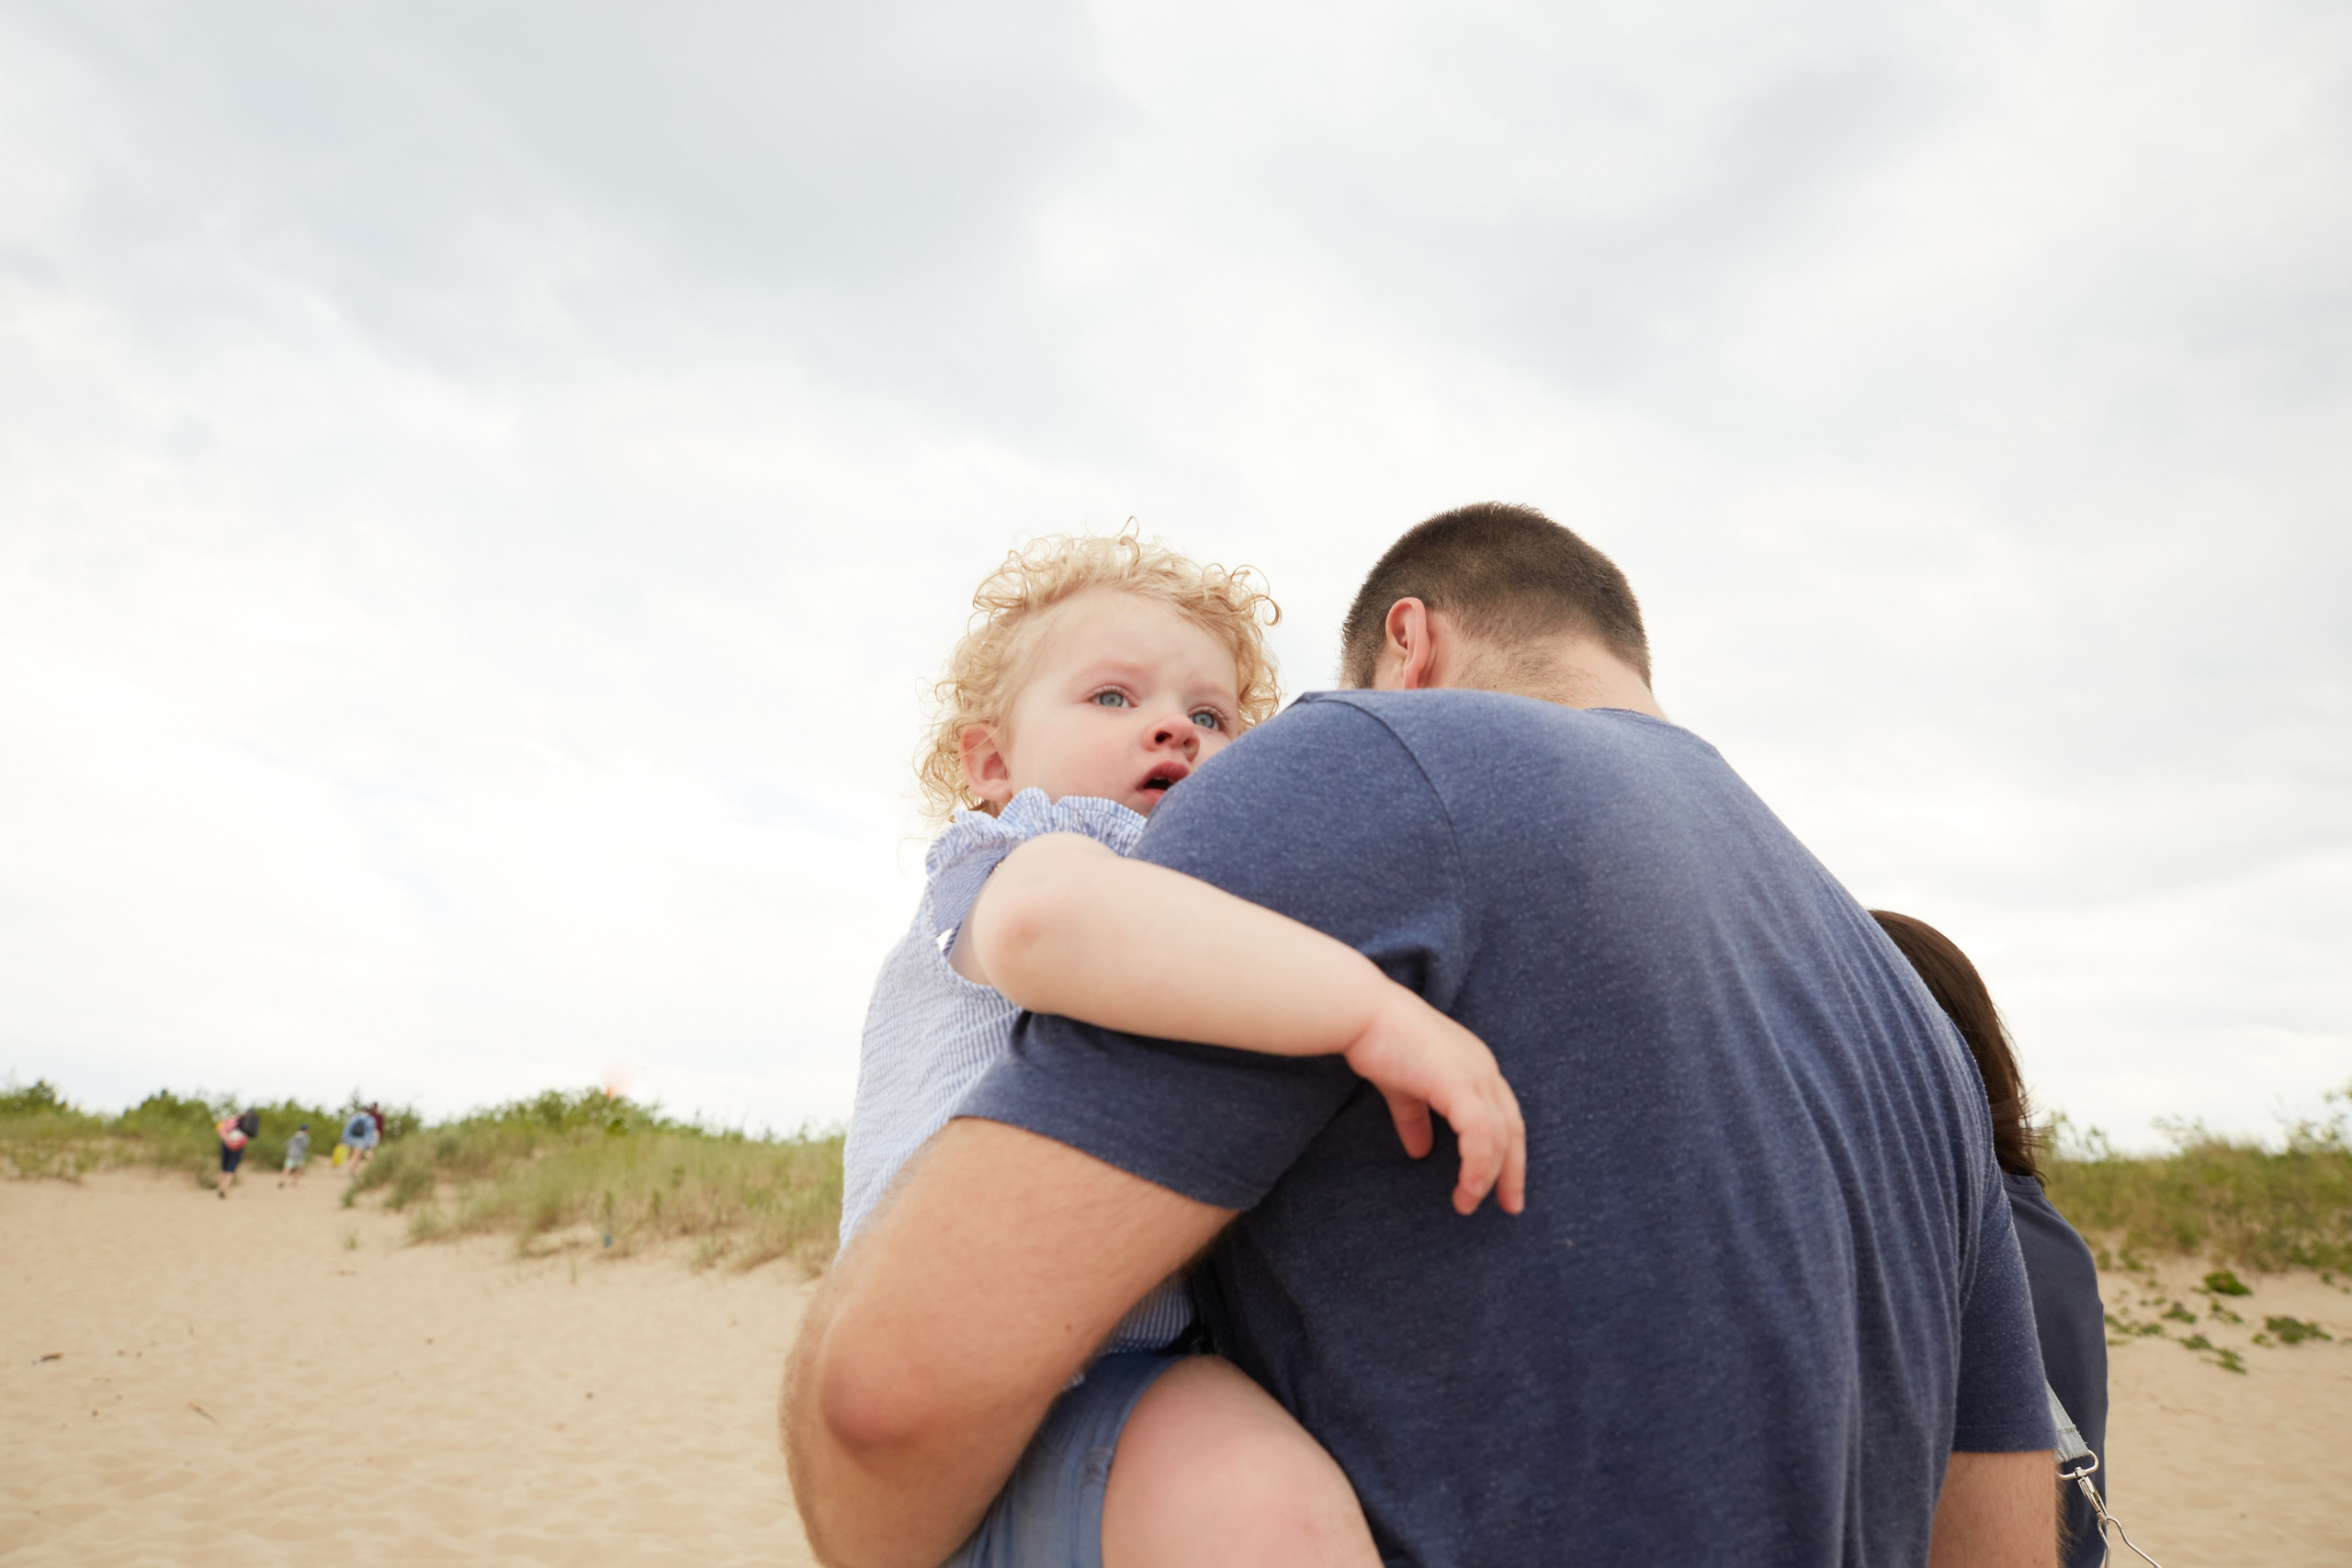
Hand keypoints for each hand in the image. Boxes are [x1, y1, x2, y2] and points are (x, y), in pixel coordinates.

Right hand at [1341, 985, 1527, 1215]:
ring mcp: (1475, 1074)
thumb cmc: (1378, 1042)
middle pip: (1513, 1128)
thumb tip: (1420, 1152)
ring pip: (1498, 1136)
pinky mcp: (1459, 1083)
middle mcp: (1484, 1068)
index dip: (1508, 1150)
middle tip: (1510, 1206)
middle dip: (1513, 1171)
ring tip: (1468, 1203)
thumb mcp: (1404, 1089)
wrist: (1361, 1014)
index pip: (1505, 1114)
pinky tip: (1466, 1188)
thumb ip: (1416, 1118)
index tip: (1504, 1185)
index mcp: (1476, 1065)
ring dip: (1487, 1176)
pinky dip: (1477, 1165)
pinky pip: (1480, 1134)